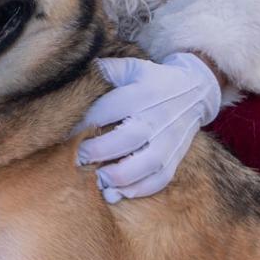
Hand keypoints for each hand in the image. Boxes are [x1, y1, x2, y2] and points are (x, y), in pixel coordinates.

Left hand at [76, 53, 221, 203]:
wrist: (196, 92)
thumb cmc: (155, 80)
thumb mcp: (133, 67)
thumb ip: (107, 69)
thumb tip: (82, 69)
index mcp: (142, 94)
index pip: (108, 109)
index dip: (84, 123)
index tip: (63, 133)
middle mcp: (156, 119)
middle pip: (128, 138)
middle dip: (99, 151)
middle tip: (77, 157)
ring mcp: (168, 141)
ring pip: (147, 164)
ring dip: (119, 176)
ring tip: (97, 179)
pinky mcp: (175, 158)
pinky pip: (160, 180)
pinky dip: (139, 190)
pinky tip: (117, 193)